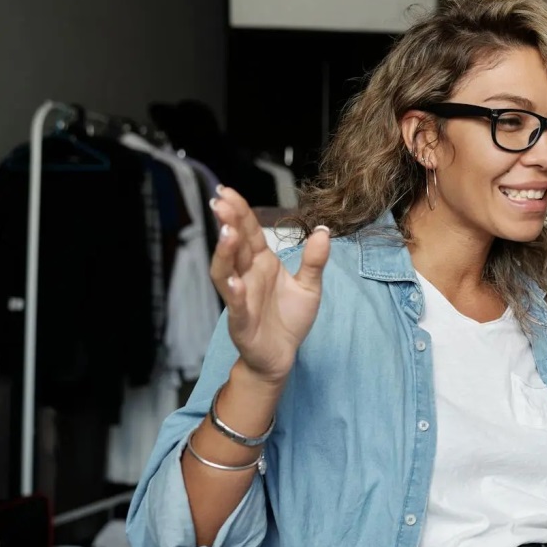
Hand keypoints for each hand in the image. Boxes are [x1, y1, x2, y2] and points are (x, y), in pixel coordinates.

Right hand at [209, 186, 329, 384]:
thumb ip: (314, 260)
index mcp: (261, 263)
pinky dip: (233, 293)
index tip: (229, 191)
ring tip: (227, 233)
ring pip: (226, 272)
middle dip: (228, 223)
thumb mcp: (309, 287)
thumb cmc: (289, 319)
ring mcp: (241, 298)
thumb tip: (324, 231)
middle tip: (222, 201)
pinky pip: (235, 305)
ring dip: (225, 253)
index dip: (240, 212)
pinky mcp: (241, 321)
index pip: (249, 232)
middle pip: (234, 246)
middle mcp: (247, 276)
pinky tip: (233, 280)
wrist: (282, 355)